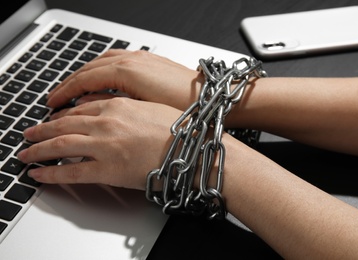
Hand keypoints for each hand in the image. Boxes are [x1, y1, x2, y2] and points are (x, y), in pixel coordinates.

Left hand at [18, 96, 181, 189]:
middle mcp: (106, 122)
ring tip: (27, 153)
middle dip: (42, 130)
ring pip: (59, 145)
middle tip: (30, 133)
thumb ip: (128, 107)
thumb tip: (113, 109)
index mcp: (119, 105)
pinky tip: (39, 174)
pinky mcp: (107, 169)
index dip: (62, 115)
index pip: (80, 109)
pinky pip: (70, 172)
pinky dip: (50, 174)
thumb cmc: (181, 130)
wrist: (193, 149)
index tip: (53, 119)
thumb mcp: (152, 108)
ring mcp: (104, 145)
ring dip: (38, 149)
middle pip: (63, 124)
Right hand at [46, 50, 202, 110]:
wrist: (214, 97)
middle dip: (71, 83)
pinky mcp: (150, 61)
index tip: (53, 103)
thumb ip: (111, 104)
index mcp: (127, 71)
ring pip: (102, 61)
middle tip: (57, 98)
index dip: (66, 92)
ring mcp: (141, 58)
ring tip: (75, 89)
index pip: (85, 80)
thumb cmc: (184, 108)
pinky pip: (118, 60)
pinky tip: (102, 78)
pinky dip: (103, 69)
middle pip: (90, 68)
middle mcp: (132, 60)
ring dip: (86, 74)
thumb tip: (88, 103)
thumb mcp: (143, 111)